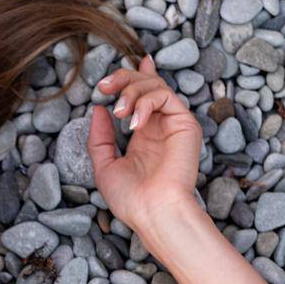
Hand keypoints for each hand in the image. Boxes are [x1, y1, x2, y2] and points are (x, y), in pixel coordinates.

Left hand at [86, 54, 202, 231]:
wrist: (152, 212)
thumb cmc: (131, 198)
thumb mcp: (104, 165)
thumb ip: (100, 137)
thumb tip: (98, 109)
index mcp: (143, 135)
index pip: (142, 97)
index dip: (134, 78)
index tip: (119, 71)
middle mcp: (160, 127)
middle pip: (147, 85)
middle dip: (123, 79)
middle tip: (104, 88)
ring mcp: (173, 124)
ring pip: (156, 86)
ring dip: (131, 90)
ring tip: (119, 111)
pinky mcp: (185, 124)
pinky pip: (165, 96)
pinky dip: (145, 102)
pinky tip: (134, 123)